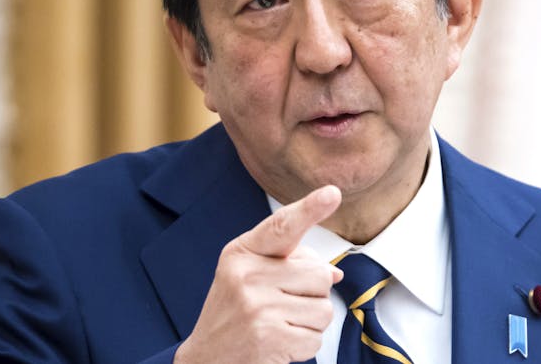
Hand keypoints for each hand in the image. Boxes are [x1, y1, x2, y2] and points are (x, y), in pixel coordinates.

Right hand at [174, 185, 343, 363]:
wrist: (206, 358)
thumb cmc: (233, 311)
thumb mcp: (249, 275)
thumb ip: (291, 263)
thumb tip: (334, 272)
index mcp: (243, 253)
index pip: (282, 227)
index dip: (310, 209)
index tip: (332, 193)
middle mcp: (247, 276)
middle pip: (320, 274)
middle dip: (312, 293)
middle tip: (282, 304)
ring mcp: (257, 308)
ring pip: (323, 308)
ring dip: (310, 321)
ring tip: (280, 323)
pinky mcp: (268, 338)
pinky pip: (315, 338)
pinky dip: (304, 344)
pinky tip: (280, 342)